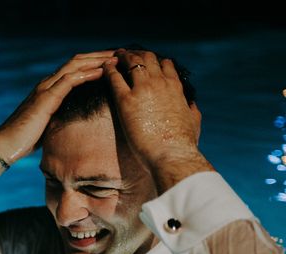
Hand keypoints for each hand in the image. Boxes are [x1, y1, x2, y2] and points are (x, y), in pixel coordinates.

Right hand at [0, 51, 117, 163]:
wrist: (6, 144)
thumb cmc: (25, 139)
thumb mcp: (48, 125)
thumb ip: (59, 117)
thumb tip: (74, 122)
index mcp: (49, 89)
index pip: (74, 69)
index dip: (94, 63)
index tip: (112, 63)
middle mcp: (47, 84)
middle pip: (77, 61)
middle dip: (99, 57)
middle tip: (120, 54)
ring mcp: (45, 89)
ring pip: (75, 66)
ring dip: (96, 61)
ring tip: (115, 59)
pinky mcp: (46, 98)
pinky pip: (69, 80)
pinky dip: (86, 74)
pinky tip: (100, 72)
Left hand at [103, 49, 212, 190]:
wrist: (172, 154)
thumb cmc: (184, 143)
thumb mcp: (194, 121)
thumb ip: (192, 108)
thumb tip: (191, 103)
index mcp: (175, 87)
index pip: (164, 64)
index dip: (153, 61)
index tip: (145, 61)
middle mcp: (160, 83)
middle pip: (146, 59)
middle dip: (135, 55)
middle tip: (125, 55)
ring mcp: (143, 89)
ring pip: (131, 63)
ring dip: (122, 57)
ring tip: (113, 57)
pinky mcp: (126, 100)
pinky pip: (114, 78)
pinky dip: (108, 70)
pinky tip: (104, 68)